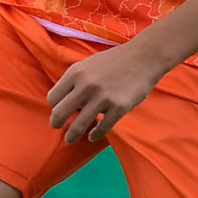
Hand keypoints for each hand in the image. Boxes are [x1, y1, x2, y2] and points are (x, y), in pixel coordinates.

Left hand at [47, 41, 165, 141]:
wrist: (144, 57)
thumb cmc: (114, 61)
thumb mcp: (88, 64)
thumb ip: (74, 80)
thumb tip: (61, 101)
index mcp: (76, 73)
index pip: (53, 97)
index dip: (55, 106)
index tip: (59, 110)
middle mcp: (87, 85)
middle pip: (60, 113)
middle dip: (56, 123)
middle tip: (58, 127)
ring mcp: (103, 98)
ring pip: (78, 125)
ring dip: (72, 136)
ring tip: (70, 139)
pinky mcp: (119, 108)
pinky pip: (102, 128)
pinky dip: (95, 135)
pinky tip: (92, 136)